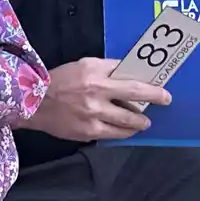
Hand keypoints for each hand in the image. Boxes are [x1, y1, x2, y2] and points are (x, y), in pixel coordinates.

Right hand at [19, 58, 170, 141]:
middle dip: (154, 98)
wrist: (34, 103)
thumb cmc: (59, 81)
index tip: (162, 89)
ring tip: (144, 122)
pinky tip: (126, 130)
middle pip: (134, 96)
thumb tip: (128, 75)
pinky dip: (123, 132)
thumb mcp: (82, 66)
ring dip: (140, 121)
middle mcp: (97, 92)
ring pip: (127, 121)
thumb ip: (105, 70)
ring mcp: (94, 114)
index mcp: (95, 73)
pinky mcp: (89, 131)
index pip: (128, 76)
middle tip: (165, 100)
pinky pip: (114, 134)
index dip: (148, 84)